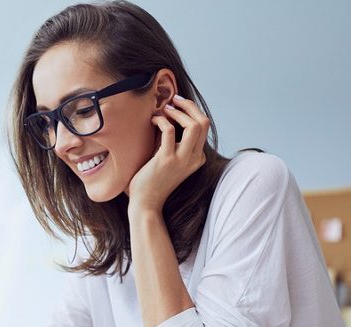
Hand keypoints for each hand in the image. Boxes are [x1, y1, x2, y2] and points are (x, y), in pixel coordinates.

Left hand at [127, 94, 208, 213]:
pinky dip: (161, 120)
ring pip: (194, 125)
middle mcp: (194, 158)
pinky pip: (169, 130)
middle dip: (189, 106)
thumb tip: (168, 116)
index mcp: (197, 158)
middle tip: (174, 100)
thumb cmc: (153, 180)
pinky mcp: (167, 160)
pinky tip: (153, 120)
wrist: (146, 203)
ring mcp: (182, 159)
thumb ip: (173, 142)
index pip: (203, 127)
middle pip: (204, 122)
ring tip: (165, 109)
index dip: (191, 111)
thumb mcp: (169, 159)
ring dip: (179, 112)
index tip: (176, 106)